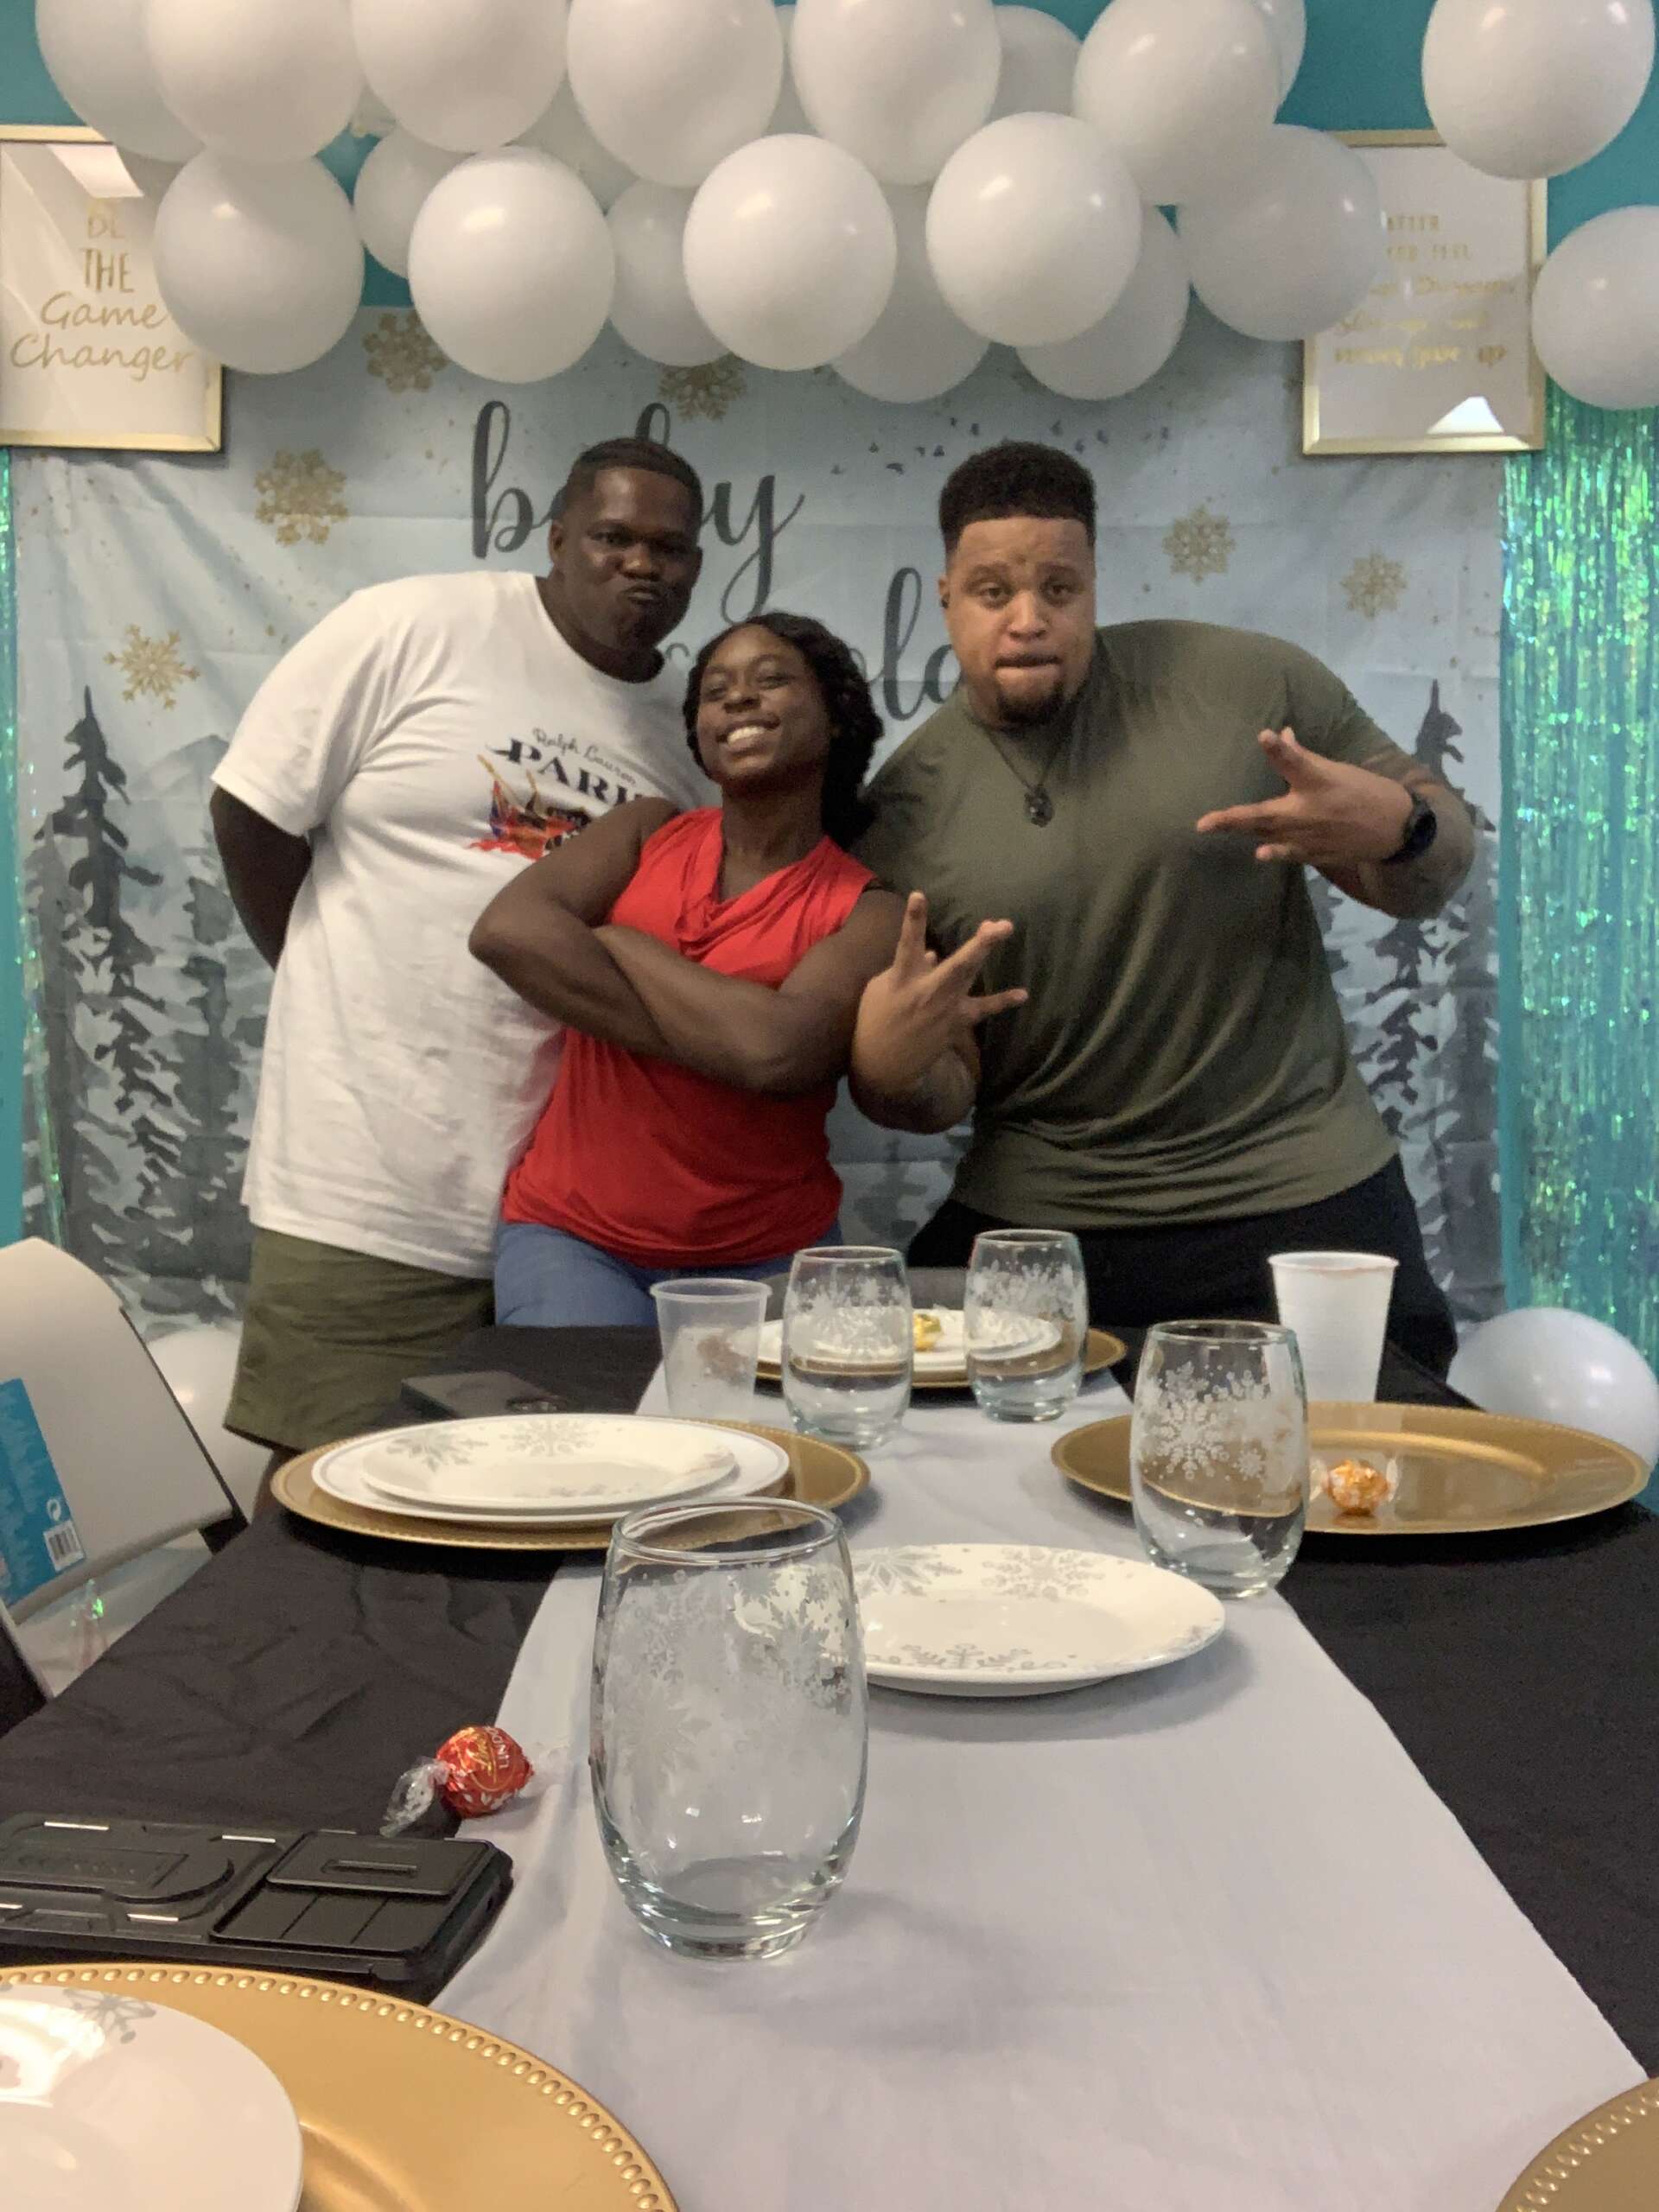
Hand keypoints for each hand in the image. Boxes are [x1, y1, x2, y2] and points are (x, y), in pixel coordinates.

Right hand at [852, 893, 1026, 1102]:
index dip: (913, 921)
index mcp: (901, 979)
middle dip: (979, 944)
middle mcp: (927, 991)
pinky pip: (983, 1009)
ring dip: (986, 952)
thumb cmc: (875, 1020)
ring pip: (970, 976)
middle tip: (998, 925)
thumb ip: (908, 968)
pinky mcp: (956, 1022)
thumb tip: (932, 954)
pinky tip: (1023, 994)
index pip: (906, 944)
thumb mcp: (880, 989)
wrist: (883, 1066)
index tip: (919, 895)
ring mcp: (945, 1007)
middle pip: (957, 964)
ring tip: (1005, 928)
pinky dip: (1002, 1002)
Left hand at [1195, 727, 1414, 866]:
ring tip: (1213, 828)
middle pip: (1265, 813)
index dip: (1280, 748)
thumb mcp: (1337, 769)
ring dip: (1242, 831)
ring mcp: (1310, 836)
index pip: (1296, 761)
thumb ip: (1302, 757)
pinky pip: (1289, 854)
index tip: (1267, 734)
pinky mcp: (1316, 853)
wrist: (1394, 828)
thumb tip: (1279, 735)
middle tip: (1203, 823)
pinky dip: (1276, 853)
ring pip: (1269, 834)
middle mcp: (1310, 810)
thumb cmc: (1364, 792)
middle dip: (1232, 818)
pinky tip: (1260, 855)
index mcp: (1319, 781)